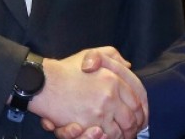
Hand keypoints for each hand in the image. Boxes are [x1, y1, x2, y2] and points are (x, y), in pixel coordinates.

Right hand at [31, 47, 146, 138]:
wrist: (44, 82)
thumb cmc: (66, 69)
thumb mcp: (91, 54)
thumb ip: (112, 56)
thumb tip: (128, 65)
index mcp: (113, 79)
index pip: (137, 98)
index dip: (141, 110)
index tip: (140, 115)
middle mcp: (110, 95)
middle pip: (131, 117)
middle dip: (135, 126)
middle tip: (134, 130)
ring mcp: (100, 111)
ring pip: (120, 130)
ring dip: (123, 135)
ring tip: (124, 136)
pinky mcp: (88, 124)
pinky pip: (106, 136)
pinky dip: (109, 138)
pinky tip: (108, 136)